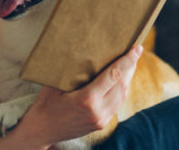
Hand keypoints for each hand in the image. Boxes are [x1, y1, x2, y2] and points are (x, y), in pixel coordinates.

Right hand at [17, 45, 142, 145]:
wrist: (42, 130)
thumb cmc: (46, 104)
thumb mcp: (55, 84)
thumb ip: (72, 71)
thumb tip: (85, 48)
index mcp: (87, 100)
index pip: (114, 76)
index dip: (127, 61)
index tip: (137, 48)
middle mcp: (98, 111)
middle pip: (122, 85)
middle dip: (130, 67)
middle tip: (134, 51)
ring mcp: (101, 120)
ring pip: (122, 95)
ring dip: (128, 78)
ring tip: (129, 62)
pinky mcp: (101, 123)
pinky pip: (117, 104)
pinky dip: (121, 90)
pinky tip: (120, 80)